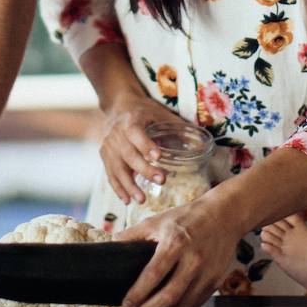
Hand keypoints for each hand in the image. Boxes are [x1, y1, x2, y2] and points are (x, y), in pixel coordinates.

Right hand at [99, 91, 174, 205]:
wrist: (117, 105)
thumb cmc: (142, 111)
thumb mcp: (158, 112)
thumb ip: (176, 126)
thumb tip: (201, 140)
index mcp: (130, 121)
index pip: (136, 133)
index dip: (146, 145)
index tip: (159, 157)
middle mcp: (116, 134)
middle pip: (128, 154)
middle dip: (144, 169)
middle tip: (162, 180)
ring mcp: (108, 146)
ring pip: (117, 168)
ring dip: (129, 185)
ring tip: (142, 199)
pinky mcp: (104, 156)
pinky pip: (110, 174)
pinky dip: (118, 188)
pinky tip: (127, 200)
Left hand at [117, 192, 242, 306]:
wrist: (223, 216)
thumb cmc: (187, 217)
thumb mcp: (157, 220)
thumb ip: (133, 234)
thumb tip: (111, 244)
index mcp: (176, 243)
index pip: (153, 275)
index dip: (138, 293)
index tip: (125, 303)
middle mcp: (193, 260)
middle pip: (169, 296)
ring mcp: (207, 273)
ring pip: (183, 305)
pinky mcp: (215, 282)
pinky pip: (195, 305)